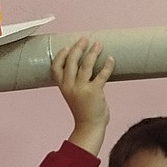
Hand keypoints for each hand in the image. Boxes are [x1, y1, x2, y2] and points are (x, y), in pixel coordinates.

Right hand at [50, 36, 112, 152]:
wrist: (89, 127)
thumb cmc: (83, 110)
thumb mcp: (73, 95)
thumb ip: (74, 82)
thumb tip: (84, 65)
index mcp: (63, 87)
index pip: (56, 67)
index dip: (61, 55)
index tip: (67, 47)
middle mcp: (70, 86)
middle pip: (71, 61)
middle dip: (78, 48)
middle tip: (85, 39)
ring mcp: (82, 89)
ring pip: (85, 65)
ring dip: (92, 52)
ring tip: (98, 44)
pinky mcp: (95, 92)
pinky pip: (101, 75)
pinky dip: (107, 65)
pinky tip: (110, 59)